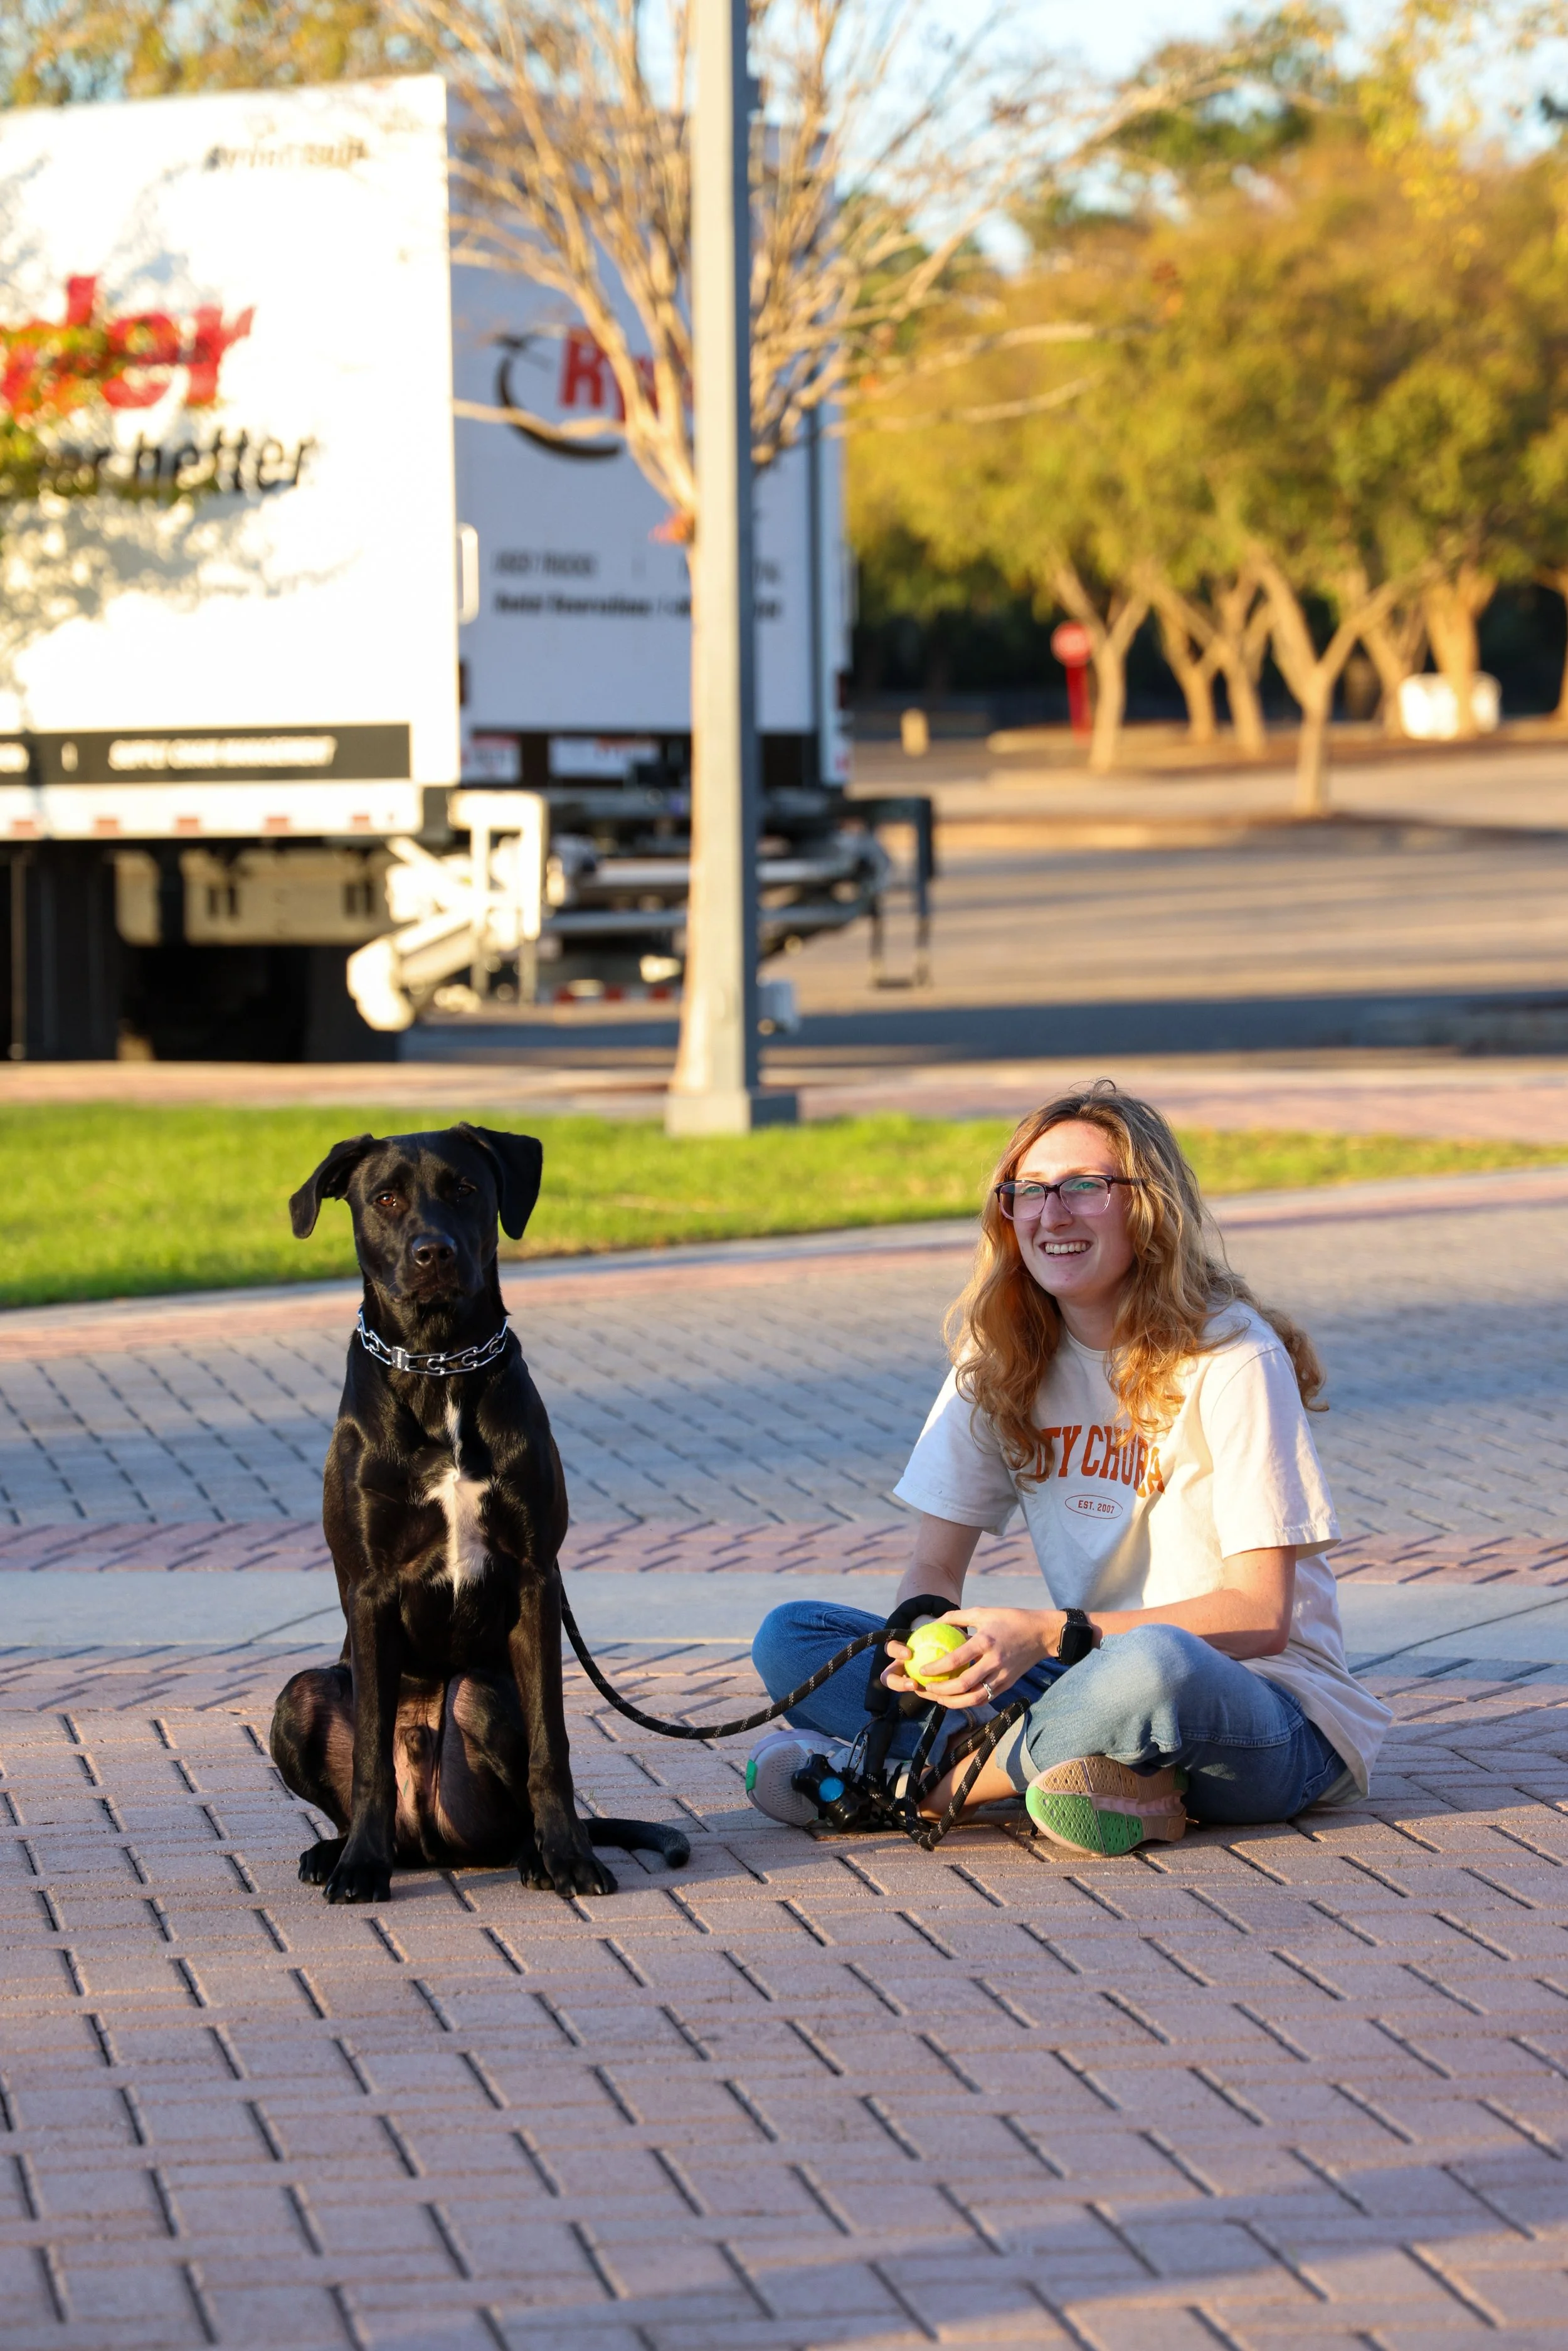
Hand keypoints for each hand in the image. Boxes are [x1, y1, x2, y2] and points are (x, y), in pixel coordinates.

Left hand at [882, 1610, 1059, 1709]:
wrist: (1042, 1634)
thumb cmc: (1010, 1620)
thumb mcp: (983, 1612)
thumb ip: (957, 1617)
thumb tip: (934, 1621)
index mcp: (986, 1642)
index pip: (956, 1660)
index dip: (937, 1668)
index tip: (922, 1670)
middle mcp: (994, 1662)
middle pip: (964, 1685)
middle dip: (941, 1691)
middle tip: (926, 1689)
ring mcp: (1002, 1676)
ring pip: (975, 1698)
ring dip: (953, 1702)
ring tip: (937, 1699)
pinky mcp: (1007, 1685)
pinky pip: (985, 1698)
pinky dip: (968, 1702)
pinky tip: (955, 1699)